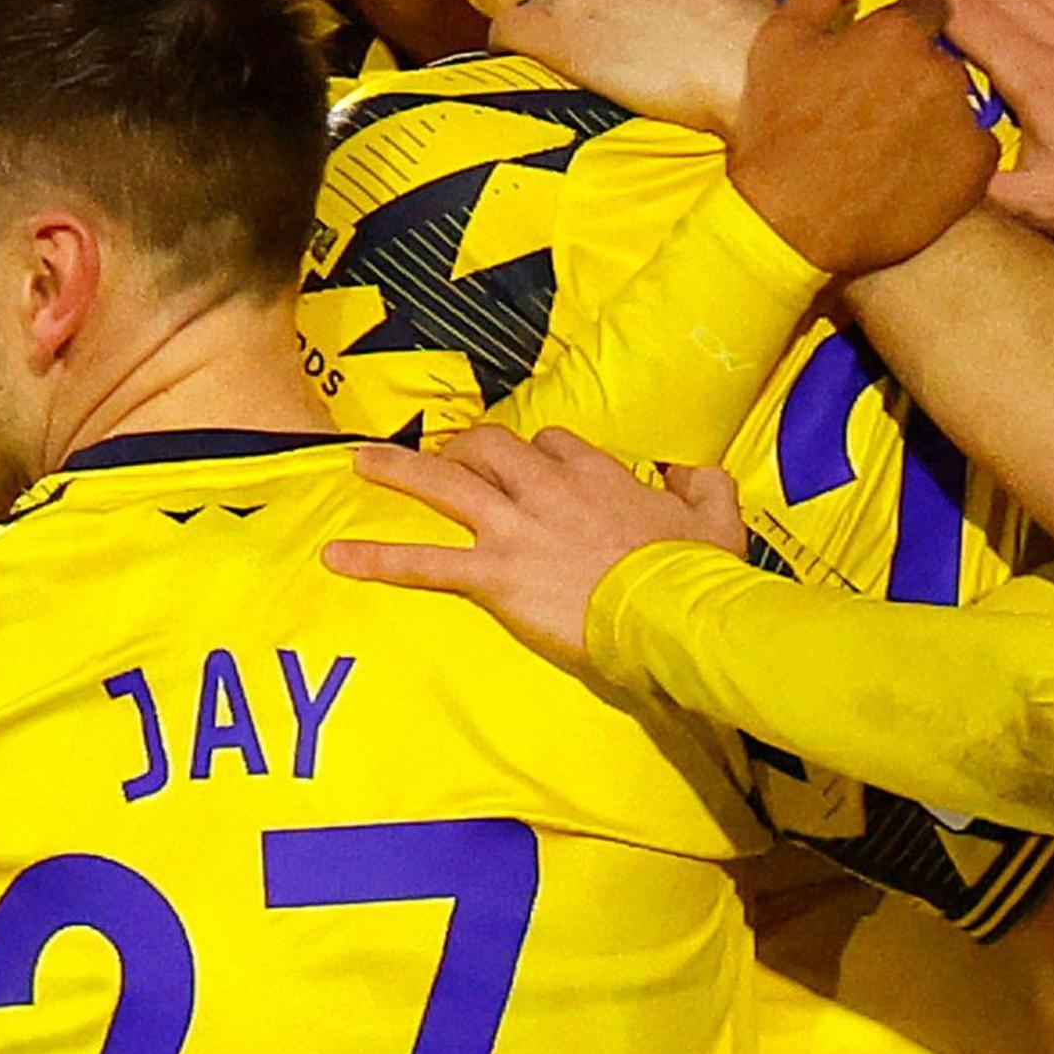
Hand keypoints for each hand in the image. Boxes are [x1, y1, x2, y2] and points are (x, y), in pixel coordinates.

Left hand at [328, 429, 745, 670]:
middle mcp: (545, 487)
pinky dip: (378, 560)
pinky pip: (425, 563)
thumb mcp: (717, 513)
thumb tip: (685, 470)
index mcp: (594, 472)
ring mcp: (514, 528)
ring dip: (398, 470)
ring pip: (445, 483)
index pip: (550, 443)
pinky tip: (336, 558)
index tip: (536, 466)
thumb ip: (701, 482)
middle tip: (446, 454)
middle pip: (490, 447)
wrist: (673, 610)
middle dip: (463, 446)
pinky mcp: (494, 575)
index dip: (537, 453)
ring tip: (359, 462)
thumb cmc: (696, 568)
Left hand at [496, 0, 772, 132]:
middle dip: (589, 13)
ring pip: (544, 7)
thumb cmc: (747, 21)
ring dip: (560, 32)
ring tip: (588, 67)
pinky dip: (509, 45)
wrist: (747, 65)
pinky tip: (520, 62)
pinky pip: (510, 32)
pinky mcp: (560, 39)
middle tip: (618, 50)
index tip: (628, 19)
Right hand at [727, 0, 996, 274]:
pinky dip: (958, 151)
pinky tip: (923, 163)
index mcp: (900, 32)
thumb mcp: (782, 41)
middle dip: (923, 67)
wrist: (789, 224)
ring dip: (940, 108)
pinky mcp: (977, 169)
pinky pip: (980, 145)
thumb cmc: (778, 129)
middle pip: (949, 54)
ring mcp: (965, 121)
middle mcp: (943, 69)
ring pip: (965, 99)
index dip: (908, 26)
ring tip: (897, 134)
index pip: (929, 6)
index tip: (886, 51)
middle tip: (885, 100)